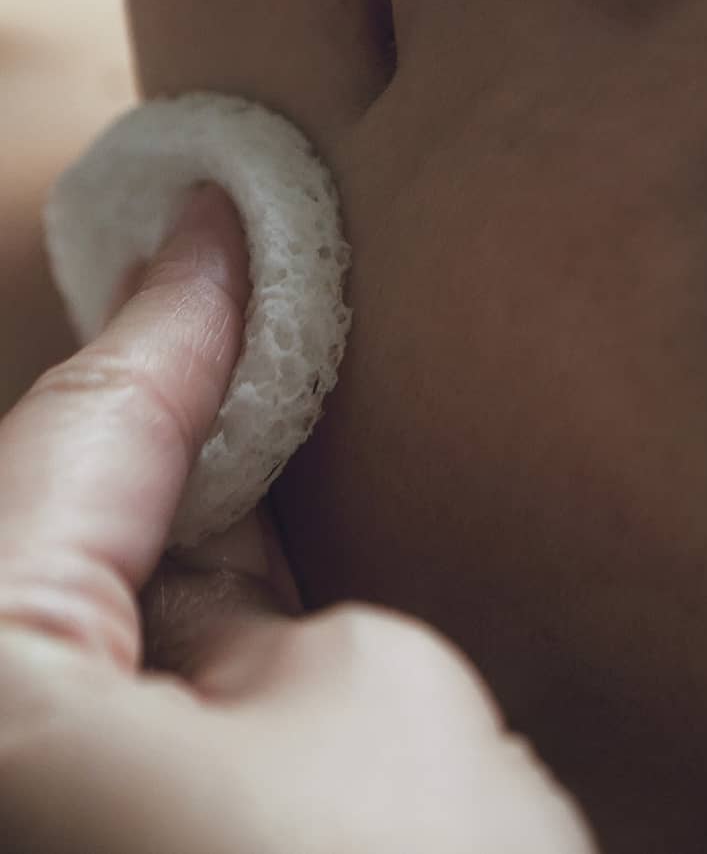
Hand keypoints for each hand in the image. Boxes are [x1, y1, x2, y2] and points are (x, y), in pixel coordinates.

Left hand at [0, 185, 593, 853]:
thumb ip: (263, 597)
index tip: (217, 211)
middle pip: (46, 544)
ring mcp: (58, 815)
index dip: (176, 318)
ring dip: (164, 535)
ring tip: (252, 417)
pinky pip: (112, 724)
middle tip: (231, 292)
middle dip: (149, 419)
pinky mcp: (116, 846)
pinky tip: (242, 583)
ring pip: (80, 639)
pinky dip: (171, 642)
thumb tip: (215, 588)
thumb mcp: (366, 691)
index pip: (70, 448)